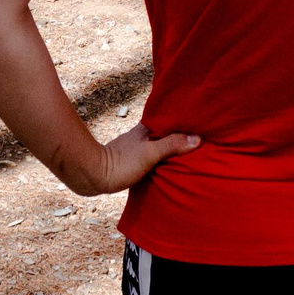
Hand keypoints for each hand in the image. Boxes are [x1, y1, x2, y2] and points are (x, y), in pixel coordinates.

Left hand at [86, 122, 200, 194]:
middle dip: (180, 132)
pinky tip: (168, 163)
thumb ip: (171, 145)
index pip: (169, 118)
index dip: (183, 118)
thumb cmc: (120, 163)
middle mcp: (141, 135)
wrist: (93, 176)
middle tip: (200, 134)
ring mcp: (136, 147)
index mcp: (146, 128)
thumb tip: (198, 138)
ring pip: (158, 143)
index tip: (201, 118)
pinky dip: (162, 156)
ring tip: (188, 150)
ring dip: (170, 145)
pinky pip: (153, 155)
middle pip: (165, 131)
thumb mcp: (149, 154)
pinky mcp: (132, 160)